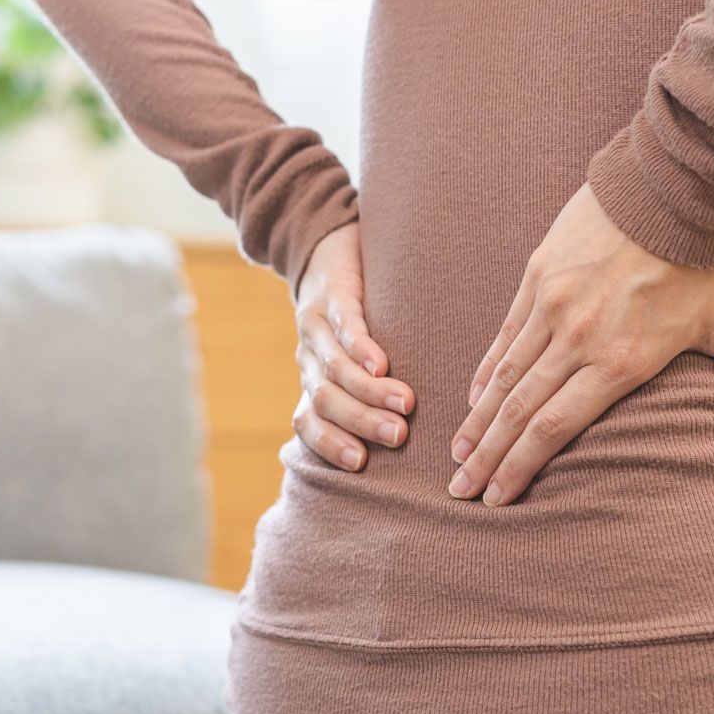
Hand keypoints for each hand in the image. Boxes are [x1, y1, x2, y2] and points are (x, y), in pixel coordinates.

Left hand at [291, 223, 412, 470]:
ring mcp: (315, 327)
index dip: (329, 445)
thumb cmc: (353, 319)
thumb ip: (364, 396)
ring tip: (405, 405)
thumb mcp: (350, 361)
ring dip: (369, 391)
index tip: (362, 465)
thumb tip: (406, 445)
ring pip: (335, 369)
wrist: (325, 248)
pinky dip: (361, 348)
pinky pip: (343, 327)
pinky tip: (383, 364)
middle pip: (325, 401)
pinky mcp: (330, 296)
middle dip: (360, 422)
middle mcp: (307, 359)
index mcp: (311, 382)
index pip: (308, 424)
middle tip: (397, 437)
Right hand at [450, 184, 713, 505]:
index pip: (555, 429)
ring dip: (478, 420)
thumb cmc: (709, 259)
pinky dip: (488, 369)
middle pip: (520, 412)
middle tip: (460, 493)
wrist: (677, 185)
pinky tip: (475, 397)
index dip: (522, 469)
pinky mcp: (541, 273)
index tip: (498, 500)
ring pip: (505, 376)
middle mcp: (578, 338)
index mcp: (621, 362)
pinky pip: (506, 333)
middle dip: (488, 458)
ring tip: (458, 454)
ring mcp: (554, 304)